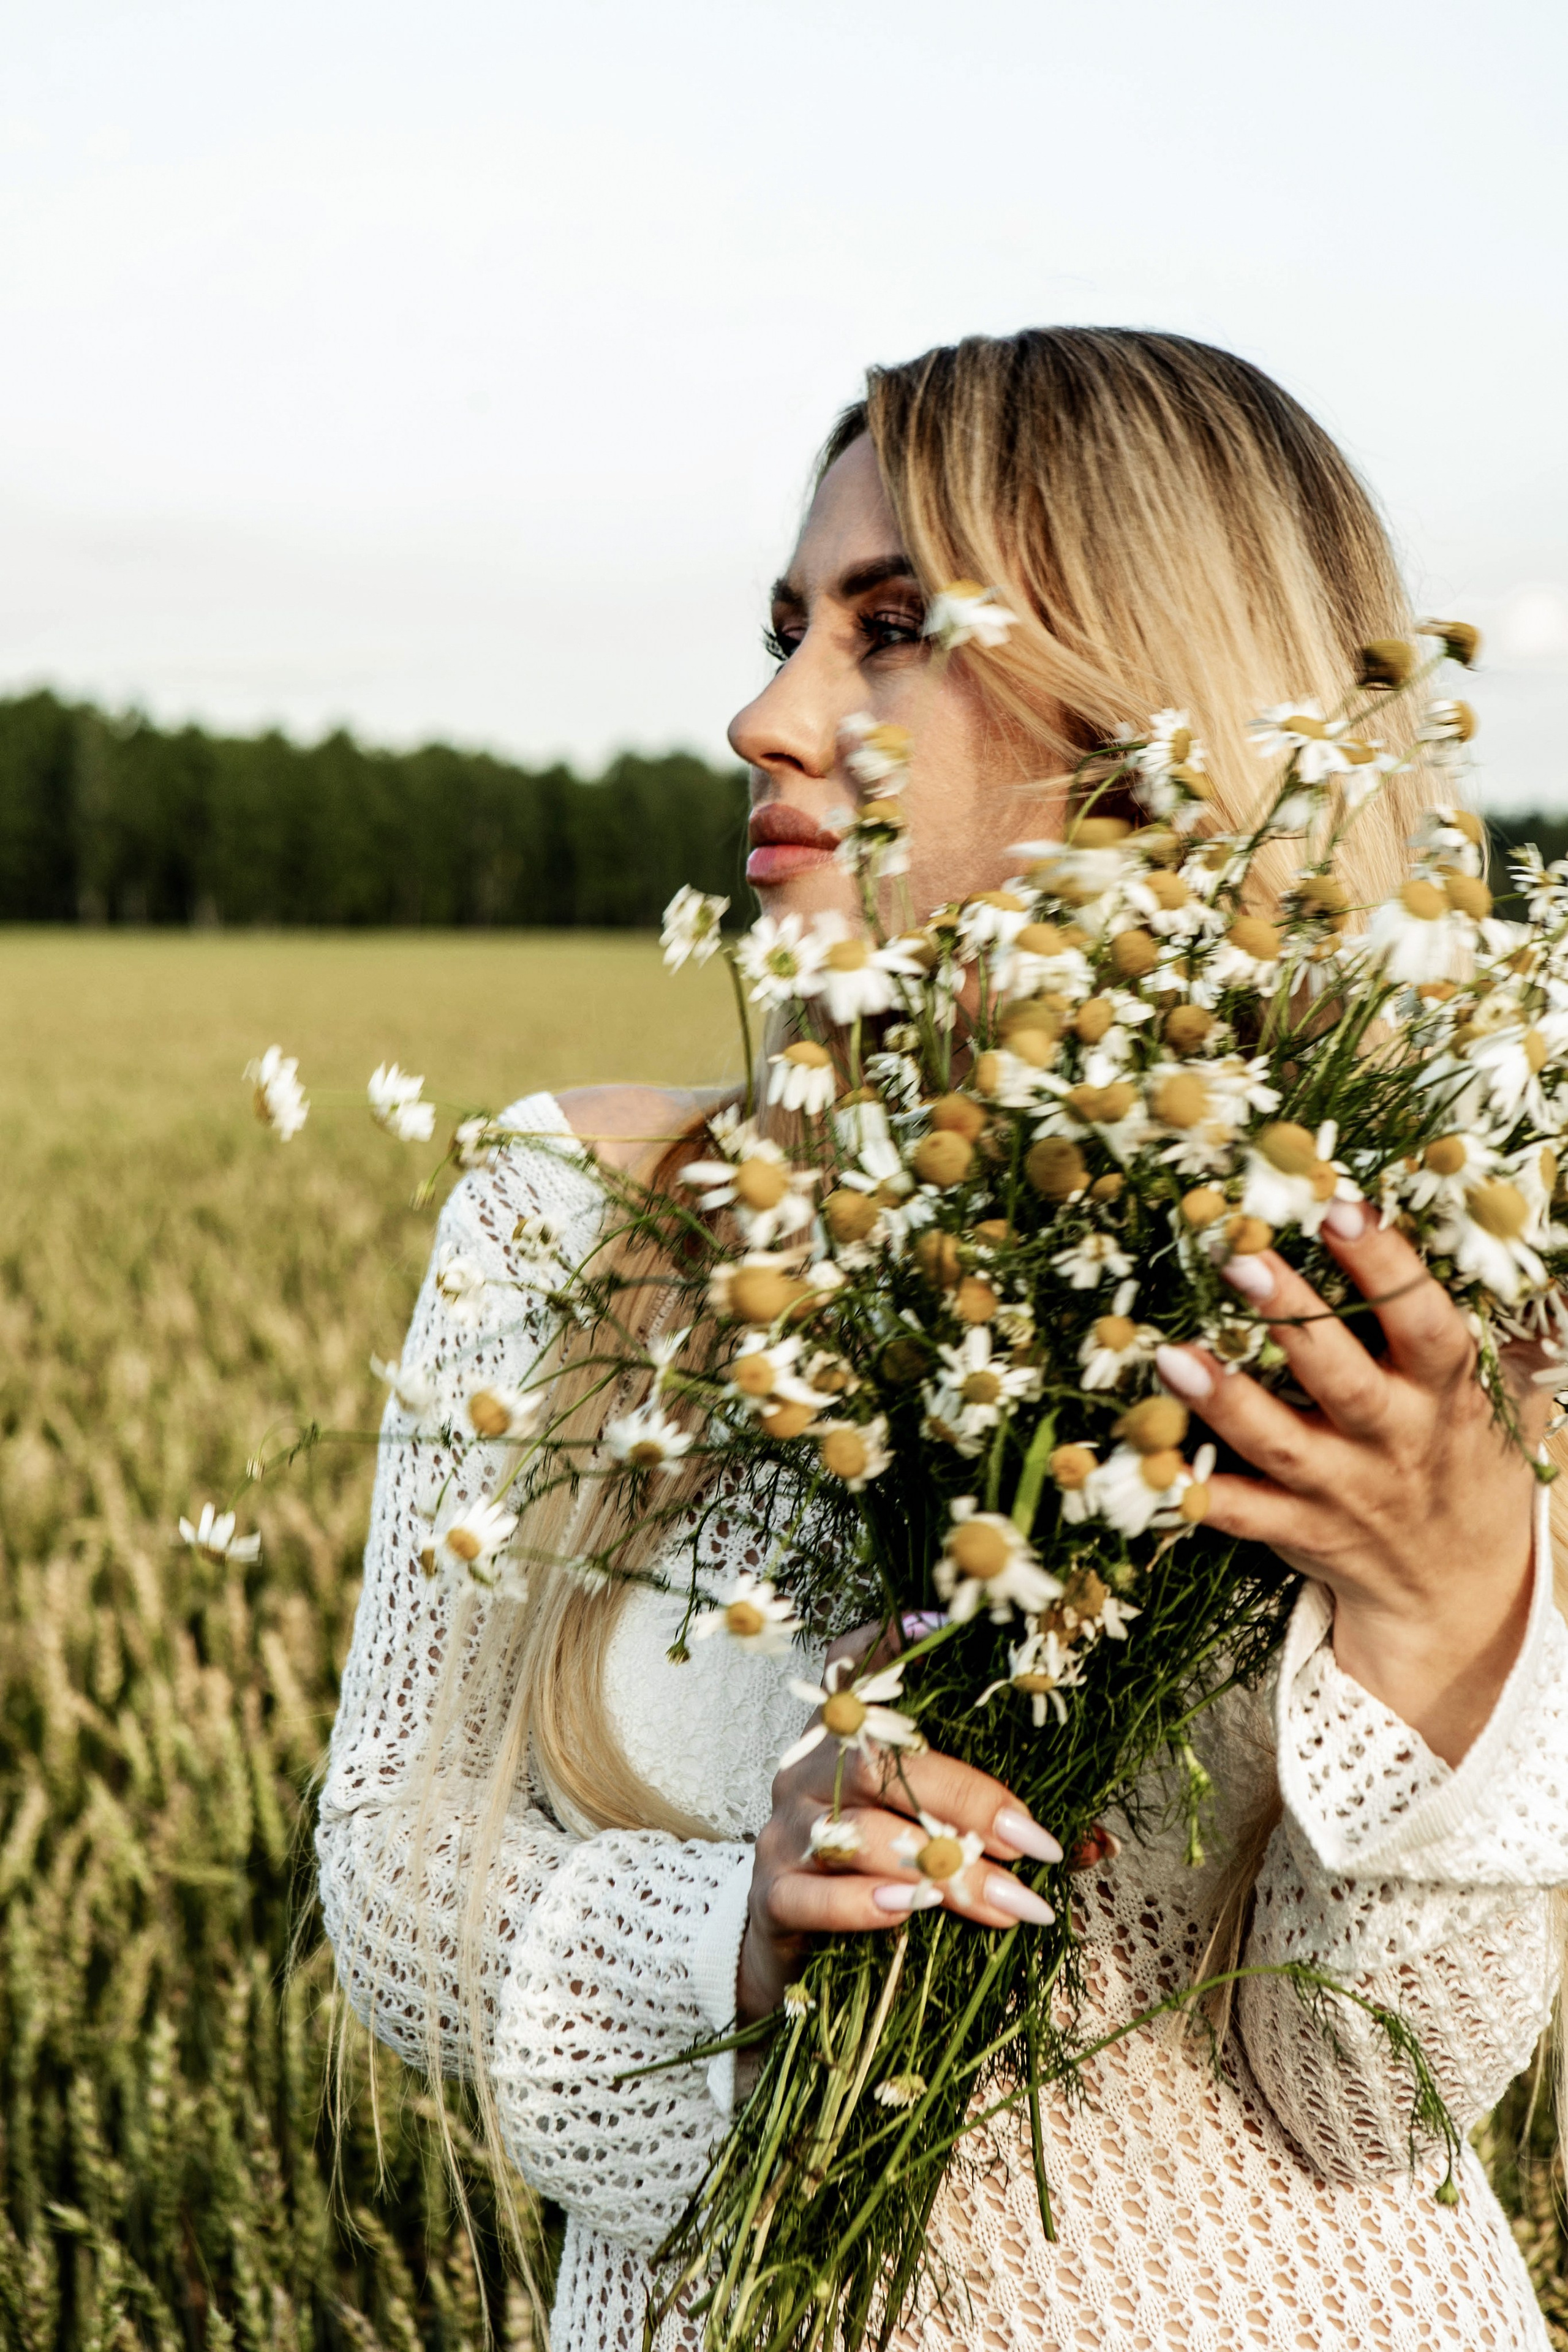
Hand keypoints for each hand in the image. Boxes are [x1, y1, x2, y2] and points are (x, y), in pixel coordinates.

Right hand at [737, 1626, 1062, 2023]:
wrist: (793, 1948)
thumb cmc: (883, 1873)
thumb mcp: (930, 1832)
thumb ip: (996, 1824)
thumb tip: (1101, 1844)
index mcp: (847, 1734)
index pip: (853, 1665)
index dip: (889, 1642)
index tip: (936, 1624)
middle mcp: (808, 1766)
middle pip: (883, 1763)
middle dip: (967, 1803)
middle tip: (1035, 1845)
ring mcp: (784, 1828)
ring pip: (859, 1834)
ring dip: (942, 1871)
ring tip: (1010, 1906)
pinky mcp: (771, 1892)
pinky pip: (816, 1894)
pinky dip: (865, 1905)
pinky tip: (907, 1914)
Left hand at [1154, 1199, 1547, 1767]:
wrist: (1459, 1582)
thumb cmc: (1455, 1451)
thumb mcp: (1485, 1390)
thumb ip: (1464, 1320)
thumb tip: (1490, 1227)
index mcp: (1441, 1392)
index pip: (1423, 1324)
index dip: (1386, 1267)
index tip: (1339, 1209)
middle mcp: (1394, 1440)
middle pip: (1343, 1379)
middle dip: (1293, 1321)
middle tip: (1241, 1259)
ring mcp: (1344, 1491)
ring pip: (1282, 1446)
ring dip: (1226, 1401)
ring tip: (1171, 1354)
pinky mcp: (1301, 1532)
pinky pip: (1244, 1515)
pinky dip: (1198, 1493)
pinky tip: (1150, 1462)